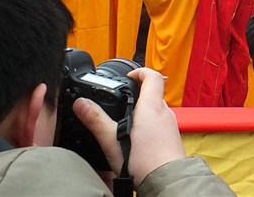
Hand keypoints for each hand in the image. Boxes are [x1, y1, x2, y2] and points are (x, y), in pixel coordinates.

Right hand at [73, 68, 185, 186]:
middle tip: (122, 101)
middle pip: (154, 93)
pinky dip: (149, 124)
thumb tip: (81, 103)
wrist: (167, 181)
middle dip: (138, 94)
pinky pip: (160, 124)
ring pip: (156, 109)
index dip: (140, 72)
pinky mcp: (172, 138)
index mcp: (152, 106)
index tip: (128, 76)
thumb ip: (96, 120)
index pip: (152, 76)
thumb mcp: (112, 141)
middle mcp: (165, 112)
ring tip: (126, 123)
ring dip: (143, 111)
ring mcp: (171, 125)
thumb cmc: (143, 162)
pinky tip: (137, 140)